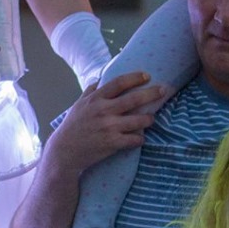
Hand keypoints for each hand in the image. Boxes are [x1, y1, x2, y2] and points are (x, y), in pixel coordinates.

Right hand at [50, 72, 168, 177]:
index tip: (147, 75)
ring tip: (151, 119)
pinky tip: (139, 138)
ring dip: (149, 119)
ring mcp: (109, 127)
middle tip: (164, 90)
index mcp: (95, 99)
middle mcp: (103, 110)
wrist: (65, 151)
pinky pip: (135, 139)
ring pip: (139, 120)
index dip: (135, 78)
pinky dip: (140, 138)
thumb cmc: (73, 127)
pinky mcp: (113, 143)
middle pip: (134, 99)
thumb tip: (98, 79)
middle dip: (152, 93)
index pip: (118, 83)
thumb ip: (90, 91)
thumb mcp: (78, 105)